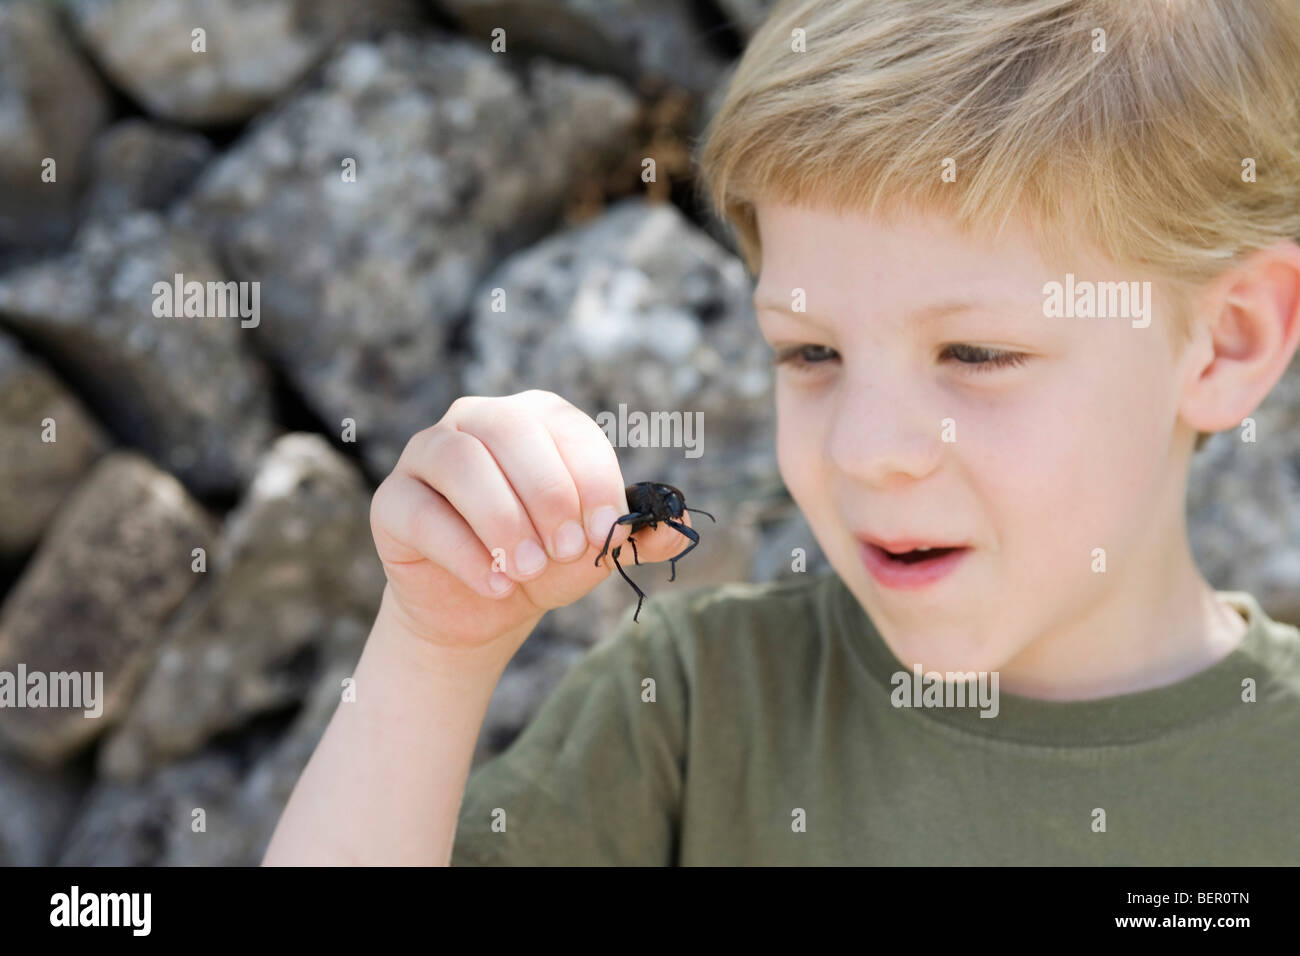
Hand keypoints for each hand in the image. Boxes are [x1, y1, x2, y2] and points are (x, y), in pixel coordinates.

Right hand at [369, 390, 692, 650]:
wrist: (481, 608)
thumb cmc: (543, 561)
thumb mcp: (596, 551)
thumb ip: (640, 535)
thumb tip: (681, 524)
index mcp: (536, 418)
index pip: (568, 429)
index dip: (593, 480)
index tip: (608, 534)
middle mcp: (478, 420)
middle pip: (510, 431)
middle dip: (548, 495)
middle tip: (568, 552)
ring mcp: (428, 454)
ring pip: (460, 462)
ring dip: (502, 519)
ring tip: (528, 570)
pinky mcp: (392, 500)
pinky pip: (423, 512)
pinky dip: (465, 553)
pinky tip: (496, 585)